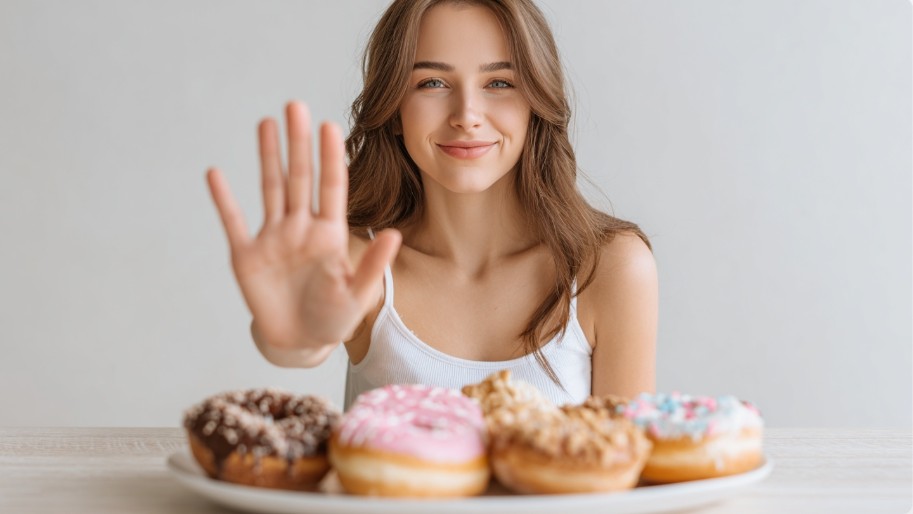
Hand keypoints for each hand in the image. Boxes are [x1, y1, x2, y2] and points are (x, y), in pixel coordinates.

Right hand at [206, 101, 400, 351]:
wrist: (299, 343)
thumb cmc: (334, 318)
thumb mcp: (358, 295)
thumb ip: (373, 265)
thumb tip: (394, 235)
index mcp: (330, 235)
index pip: (332, 187)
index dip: (331, 158)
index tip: (330, 126)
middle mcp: (301, 228)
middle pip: (299, 178)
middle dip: (298, 144)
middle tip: (296, 105)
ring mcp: (273, 238)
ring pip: (270, 189)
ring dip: (267, 157)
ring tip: (266, 123)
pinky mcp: (246, 256)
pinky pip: (233, 222)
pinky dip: (224, 199)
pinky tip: (215, 173)